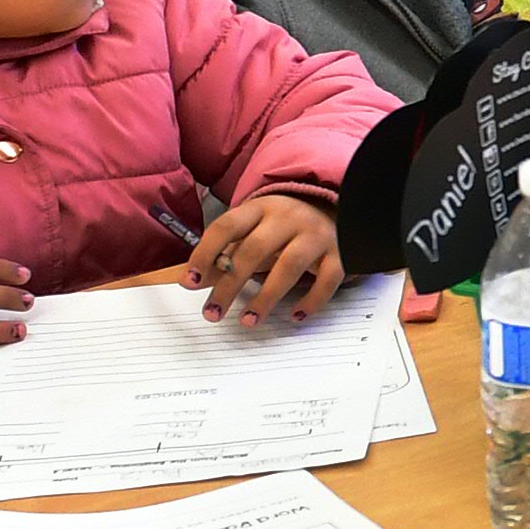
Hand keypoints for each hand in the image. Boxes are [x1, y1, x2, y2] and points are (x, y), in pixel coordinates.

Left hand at [188, 194, 343, 326]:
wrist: (334, 207)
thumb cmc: (284, 224)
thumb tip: (195, 281)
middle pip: (255, 250)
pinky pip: (327, 280)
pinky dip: (312, 301)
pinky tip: (295, 316)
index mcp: (261, 208)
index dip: (205, 254)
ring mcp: (316, 235)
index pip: (227, 227)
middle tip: (212, 312)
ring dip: (266, 297)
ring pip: (290, 266)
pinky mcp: (339, 253)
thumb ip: (226, 253)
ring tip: (248, 321)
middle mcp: (289, 218)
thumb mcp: (253, 229)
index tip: (190, 281)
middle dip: (230, 285)